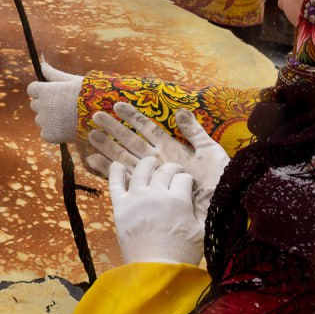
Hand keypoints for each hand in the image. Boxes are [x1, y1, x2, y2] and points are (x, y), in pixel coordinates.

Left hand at [26, 58, 84, 143]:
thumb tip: (42, 64)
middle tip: (63, 107)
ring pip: (40, 120)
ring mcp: (45, 122)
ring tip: (68, 118)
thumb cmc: (89, 94)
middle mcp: (41, 105)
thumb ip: (54, 74)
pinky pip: (45, 133)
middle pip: (35, 105)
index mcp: (45, 90)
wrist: (104, 115)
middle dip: (45, 105)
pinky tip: (67, 129)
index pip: (32, 89)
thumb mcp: (71, 81)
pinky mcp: (50, 135)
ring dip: (48, 119)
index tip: (53, 94)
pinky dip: (53, 132)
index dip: (42, 91)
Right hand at [87, 104, 228, 223]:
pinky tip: (94, 162)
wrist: (224, 208)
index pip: (148, 128)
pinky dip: (109, 171)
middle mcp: (158, 161)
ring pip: (125, 158)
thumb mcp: (210, 151)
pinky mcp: (149, 191)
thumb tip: (180, 111)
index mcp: (172, 149)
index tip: (117, 105)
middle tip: (95, 117)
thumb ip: (194, 132)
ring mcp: (152, 176)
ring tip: (90, 136)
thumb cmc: (221, 180)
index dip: (133, 117)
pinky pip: (126, 179)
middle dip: (114, 129)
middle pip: (131, 141)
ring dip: (108, 147)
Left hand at [110, 157, 203, 264]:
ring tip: (150, 161)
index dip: (187, 178)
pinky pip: (115, 184)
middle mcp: (156, 193)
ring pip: (141, 172)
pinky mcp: (120, 206)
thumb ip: (198, 212)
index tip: (187, 181)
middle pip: (163, 172)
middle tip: (173, 170)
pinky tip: (116, 164)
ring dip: (146, 164)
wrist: (156, 266)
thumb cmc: (181, 252)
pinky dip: (115, 172)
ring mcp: (136, 198)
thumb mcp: (200, 231)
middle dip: (171, 168)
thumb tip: (196, 199)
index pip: (183, 179)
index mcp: (178, 199)